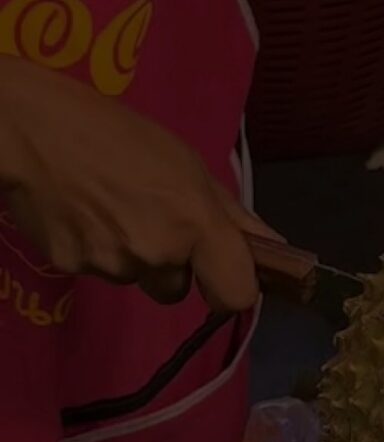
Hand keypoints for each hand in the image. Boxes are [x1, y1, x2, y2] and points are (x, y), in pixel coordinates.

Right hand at [0, 55, 281, 311]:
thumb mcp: (190, 166)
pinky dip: (96, 250)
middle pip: (179, 289)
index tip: (223, 276)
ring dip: (134, 257)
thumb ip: (234, 216)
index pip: (236, 296)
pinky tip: (85, 214)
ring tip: (113, 208)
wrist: (33, 128)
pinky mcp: (73, 267)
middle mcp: (159, 251)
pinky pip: (100, 271)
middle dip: (173, 265)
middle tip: (152, 219)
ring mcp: (113, 264)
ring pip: (139, 279)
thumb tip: (274, 249)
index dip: (233, 291)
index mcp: (197, 224)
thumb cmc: (122, 137)